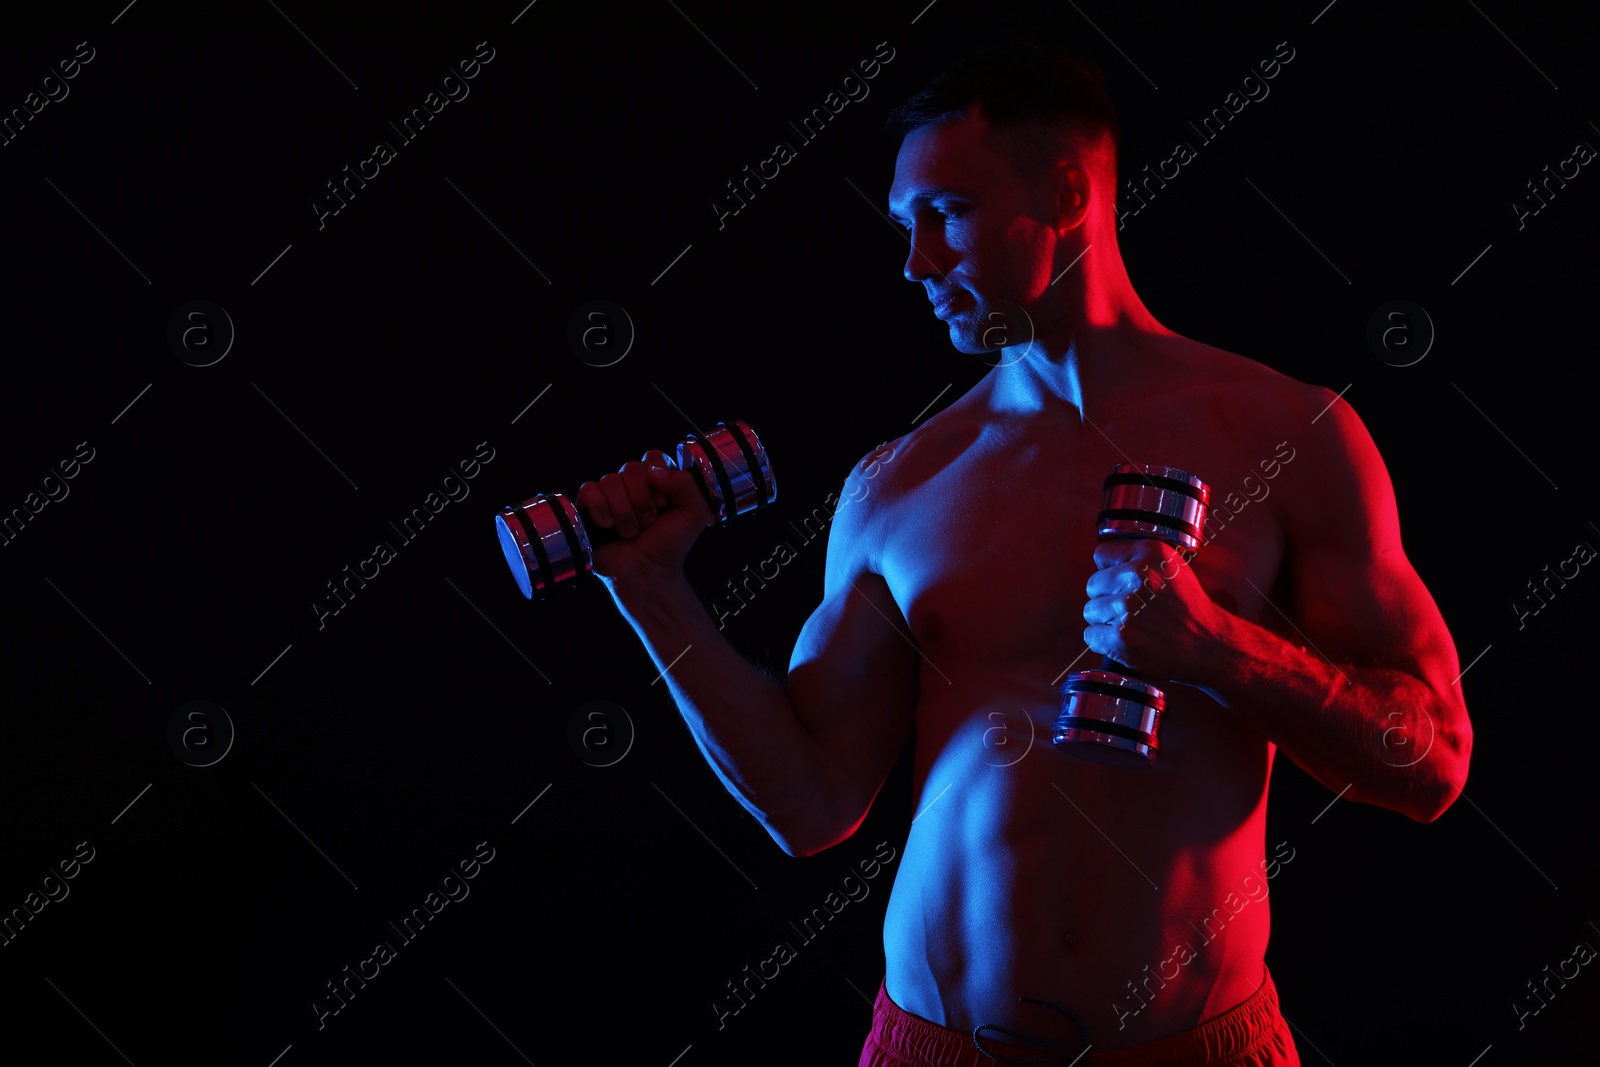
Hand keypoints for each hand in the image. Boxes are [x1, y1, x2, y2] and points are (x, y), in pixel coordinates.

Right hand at [575, 449, 714, 583]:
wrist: (647, 573)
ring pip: (610, 481)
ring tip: (631, 532)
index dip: (659, 480)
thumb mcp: (694, 514)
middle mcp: (632, 484)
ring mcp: (610, 495)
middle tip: (648, 523)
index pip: (653, 457)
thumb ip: (686, 484)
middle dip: (642, 501)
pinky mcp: (588, 507)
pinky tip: (608, 526)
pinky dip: (600, 509)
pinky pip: (589, 490)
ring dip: (624, 512)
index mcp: (658, 481)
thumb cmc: (669, 546)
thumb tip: (653, 471)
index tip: (663, 505)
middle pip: (631, 468)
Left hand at [1082, 540, 1226, 684]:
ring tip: (1133, 625)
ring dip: (1105, 621)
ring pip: (1090, 611)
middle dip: (1107, 597)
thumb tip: (1101, 561)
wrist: (1210, 646)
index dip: (1110, 571)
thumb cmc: (1190, 609)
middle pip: (1093, 584)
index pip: (1102, 554)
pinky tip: (1127, 641)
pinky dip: (1104, 641)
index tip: (1122, 583)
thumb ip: (1139, 558)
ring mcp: (1127, 609)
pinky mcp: (1121, 639)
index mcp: (1151, 553)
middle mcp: (1138, 577)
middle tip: (1131, 609)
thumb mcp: (1173, 567)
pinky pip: (1091, 636)